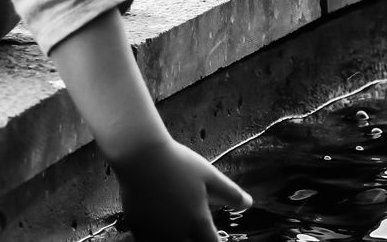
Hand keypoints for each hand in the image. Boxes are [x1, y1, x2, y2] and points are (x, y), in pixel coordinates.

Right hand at [113, 139, 250, 241]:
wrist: (139, 154)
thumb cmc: (176, 161)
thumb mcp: (209, 174)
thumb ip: (230, 193)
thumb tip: (248, 203)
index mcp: (198, 222)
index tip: (215, 237)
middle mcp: (177, 233)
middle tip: (196, 233)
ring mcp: (155, 232)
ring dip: (176, 241)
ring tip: (179, 233)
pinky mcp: (137, 227)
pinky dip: (154, 240)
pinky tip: (158, 232)